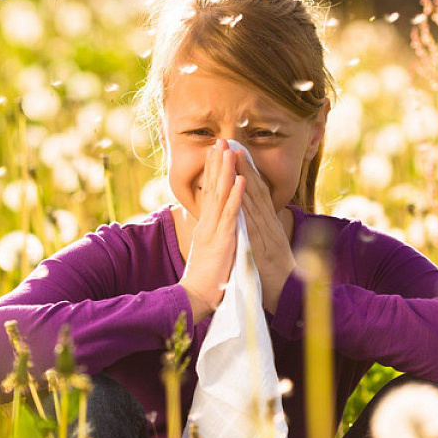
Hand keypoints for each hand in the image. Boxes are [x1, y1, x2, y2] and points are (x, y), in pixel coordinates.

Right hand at [178, 140, 245, 321]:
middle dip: (216, 163)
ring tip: (229, 150)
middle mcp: (208, 223)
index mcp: (206, 225)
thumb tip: (213, 224)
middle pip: (212, 187)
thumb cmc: (205, 278)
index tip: (216, 152)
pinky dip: (236, 196)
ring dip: (226, 171)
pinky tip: (240, 180)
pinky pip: (231, 214)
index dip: (213, 171)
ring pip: (220, 195)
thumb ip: (211, 235)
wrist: (196, 297)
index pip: (209, 193)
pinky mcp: (223, 240)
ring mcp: (214, 230)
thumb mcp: (208, 251)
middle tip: (220, 140)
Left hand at [234, 150, 296, 313]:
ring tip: (233, 155)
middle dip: (243, 165)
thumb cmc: (276, 274)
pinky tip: (240, 190)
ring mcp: (266, 233)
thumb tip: (256, 218)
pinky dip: (246, 205)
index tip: (236, 151)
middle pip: (255, 189)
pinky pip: (252, 222)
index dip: (247, 171)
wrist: (289, 296)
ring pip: (254, 200)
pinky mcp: (262, 246)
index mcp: (268, 224)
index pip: (257, 192)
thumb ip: (262, 231)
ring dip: (243, 176)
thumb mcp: (269, 247)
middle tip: (232, 142)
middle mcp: (269, 224)